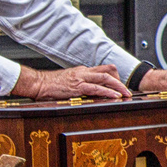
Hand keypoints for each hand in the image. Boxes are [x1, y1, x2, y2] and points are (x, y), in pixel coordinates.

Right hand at [13, 64, 130, 100]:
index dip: (115, 76)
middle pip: (108, 72)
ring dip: (118, 87)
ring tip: (125, 94)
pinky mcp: (77, 86)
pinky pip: (96, 88)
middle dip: (120, 82)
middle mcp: (83, 72)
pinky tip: (114, 96)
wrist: (37, 83)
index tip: (121, 85)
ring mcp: (80, 78)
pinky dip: (107, 92)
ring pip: (105, 79)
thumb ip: (80, 84)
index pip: (103, 69)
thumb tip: (91, 92)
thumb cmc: (50, 84)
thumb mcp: (68, 81)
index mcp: (82, 70)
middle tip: (128, 91)